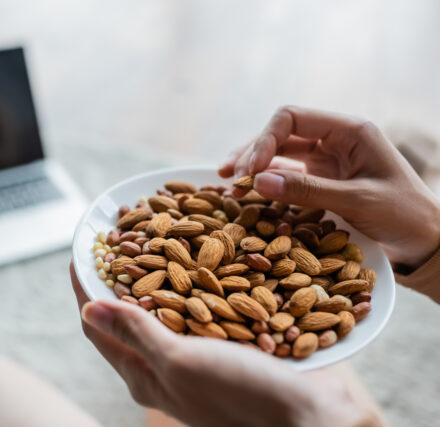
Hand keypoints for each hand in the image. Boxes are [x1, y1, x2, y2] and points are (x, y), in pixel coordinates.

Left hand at [70, 263, 381, 426]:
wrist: (312, 417)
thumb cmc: (242, 396)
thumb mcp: (181, 362)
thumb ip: (136, 333)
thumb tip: (86, 307)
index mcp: (143, 375)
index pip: (98, 326)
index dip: (87, 287)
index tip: (84, 248)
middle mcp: (166, 364)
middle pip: (130, 312)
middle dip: (124, 272)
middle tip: (126, 232)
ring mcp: (197, 352)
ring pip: (169, 303)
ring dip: (164, 269)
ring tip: (162, 233)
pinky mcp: (228, 341)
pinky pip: (204, 304)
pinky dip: (199, 278)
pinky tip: (204, 253)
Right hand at [219, 106, 439, 267]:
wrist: (428, 243)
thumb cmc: (404, 216)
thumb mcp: (356, 201)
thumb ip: (307, 190)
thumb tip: (256, 183)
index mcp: (350, 131)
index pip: (291, 118)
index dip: (263, 140)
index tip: (248, 171)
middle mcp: (335, 140)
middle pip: (280, 134)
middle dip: (253, 153)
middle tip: (232, 181)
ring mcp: (328, 161)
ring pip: (279, 154)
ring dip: (253, 166)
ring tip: (227, 181)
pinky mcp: (323, 181)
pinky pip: (287, 176)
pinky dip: (266, 183)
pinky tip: (248, 192)